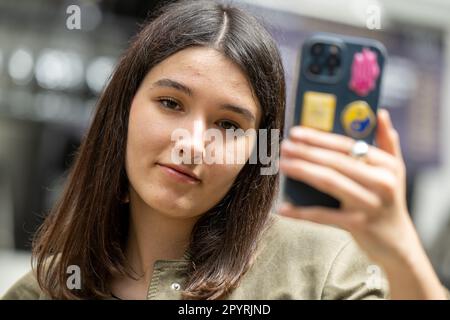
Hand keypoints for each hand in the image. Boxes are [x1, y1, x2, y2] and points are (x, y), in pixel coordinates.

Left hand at [279, 109, 416, 266]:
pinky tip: (283, 208)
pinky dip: (301, 212)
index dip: (319, 138)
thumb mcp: (395, 170)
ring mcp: (369, 205)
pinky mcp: (358, 225)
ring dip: (302, 172)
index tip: (295, 132)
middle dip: (306, 152)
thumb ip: (387, 141)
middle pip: (335, 162)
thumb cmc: (388, 199)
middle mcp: (382, 182)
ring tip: (282, 164)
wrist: (397, 242)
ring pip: (329, 183)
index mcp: (387, 164)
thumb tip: (380, 112)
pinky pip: (324, 216)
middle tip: (283, 146)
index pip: (347, 146)